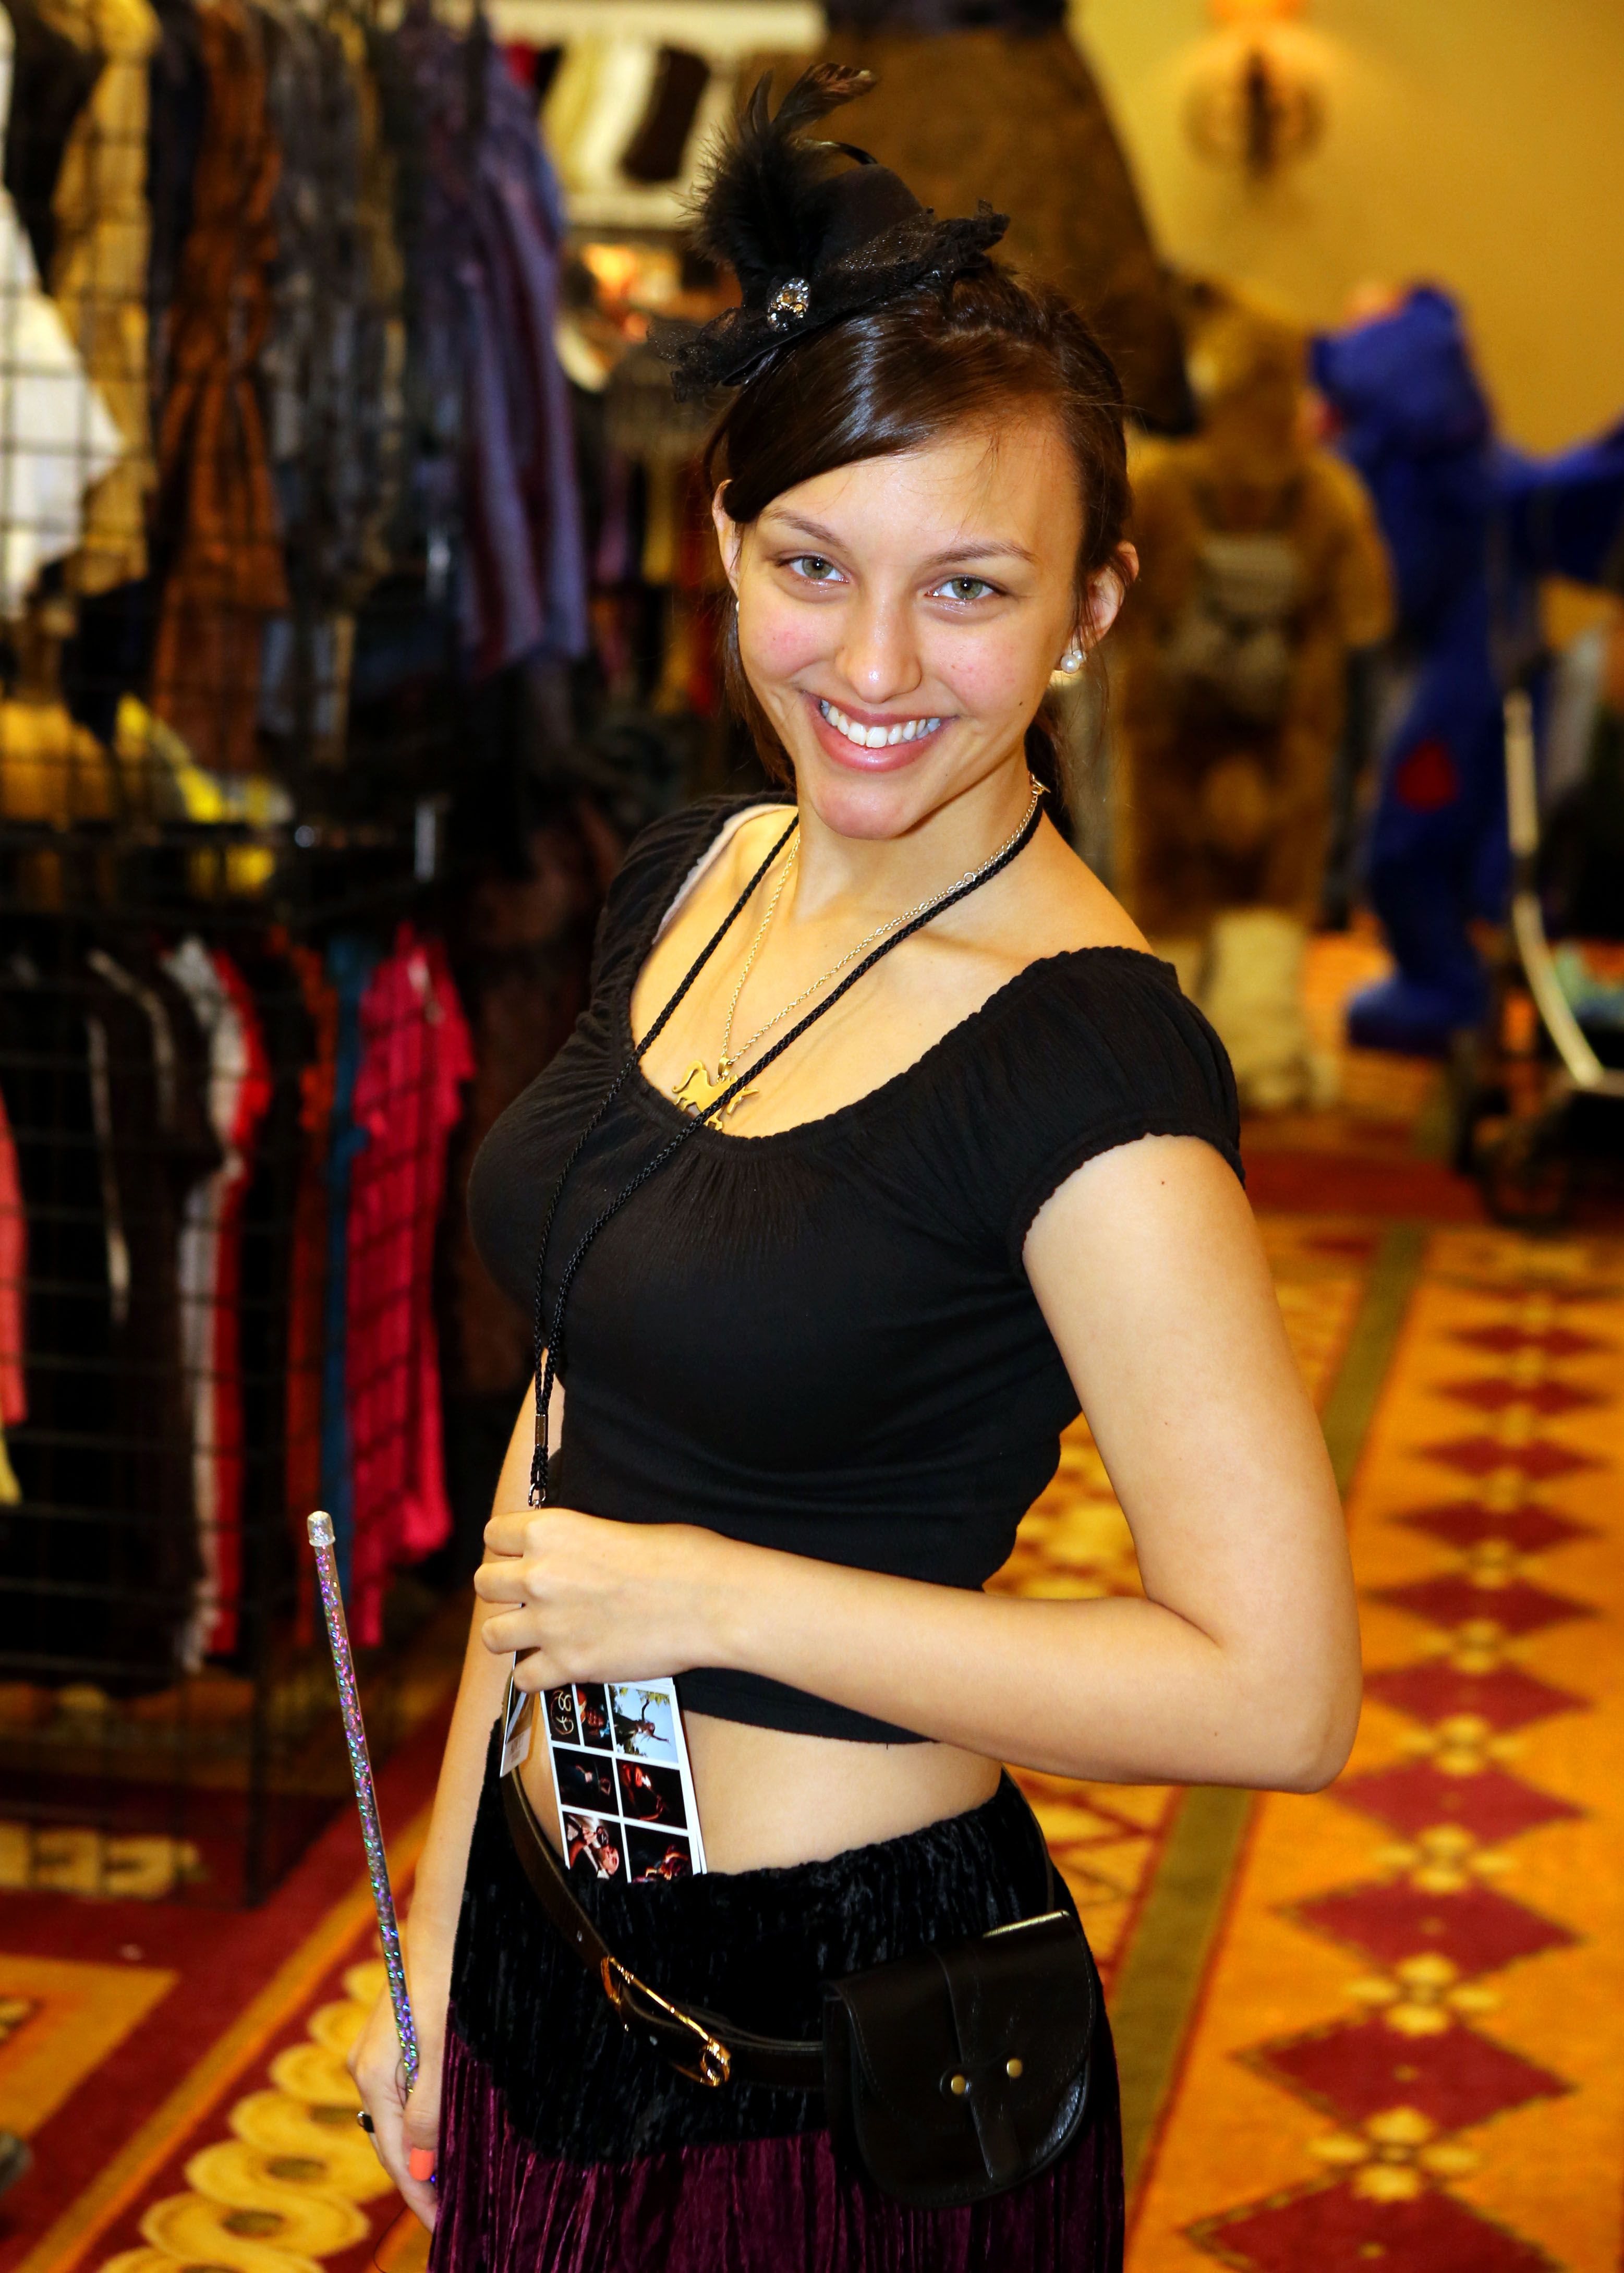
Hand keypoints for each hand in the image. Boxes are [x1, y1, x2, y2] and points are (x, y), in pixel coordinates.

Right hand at [348, 1975, 443, 2229]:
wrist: (441, 1928)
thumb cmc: (443, 1985)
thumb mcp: (440, 2054)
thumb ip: (428, 2111)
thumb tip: (422, 2171)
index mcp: (371, 2076)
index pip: (394, 2153)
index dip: (418, 2193)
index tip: (443, 2224)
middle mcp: (364, 2068)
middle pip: (391, 2140)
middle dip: (418, 2177)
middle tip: (451, 2210)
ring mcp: (375, 2055)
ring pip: (397, 2119)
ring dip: (421, 2150)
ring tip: (451, 2180)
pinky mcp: (390, 2043)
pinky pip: (402, 2095)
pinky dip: (421, 2119)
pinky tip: (442, 2130)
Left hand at [475, 1508, 726, 1689]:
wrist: (710, 1600)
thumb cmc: (681, 1557)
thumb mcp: (619, 1526)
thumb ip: (579, 1542)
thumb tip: (573, 1555)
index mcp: (552, 1530)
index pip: (494, 1534)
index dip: (508, 1547)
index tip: (522, 1556)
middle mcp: (539, 1575)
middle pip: (485, 1584)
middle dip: (503, 1592)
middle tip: (528, 1599)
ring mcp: (549, 1623)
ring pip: (491, 1635)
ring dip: (510, 1635)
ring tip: (534, 1636)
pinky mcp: (567, 1664)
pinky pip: (523, 1679)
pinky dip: (536, 1677)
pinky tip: (556, 1667)